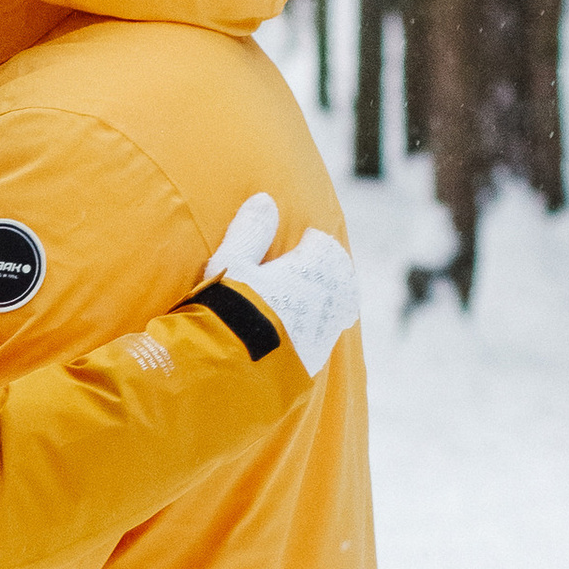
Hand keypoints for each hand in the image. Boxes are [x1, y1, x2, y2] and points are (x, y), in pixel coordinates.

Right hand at [203, 192, 360, 378]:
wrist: (232, 368)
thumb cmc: (230, 308)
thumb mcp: (233, 264)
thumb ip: (250, 232)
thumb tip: (265, 199)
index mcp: (312, 270)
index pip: (324, 247)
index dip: (312, 243)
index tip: (304, 242)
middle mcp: (327, 301)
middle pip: (338, 279)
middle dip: (326, 273)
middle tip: (310, 271)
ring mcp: (323, 334)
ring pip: (336, 311)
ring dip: (324, 304)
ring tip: (305, 304)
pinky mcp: (314, 363)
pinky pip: (322, 340)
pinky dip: (314, 332)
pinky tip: (296, 336)